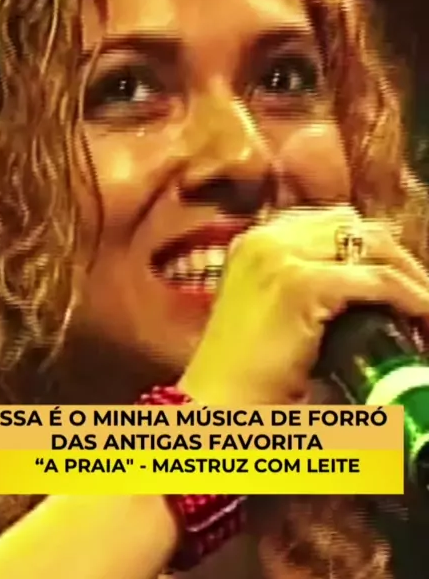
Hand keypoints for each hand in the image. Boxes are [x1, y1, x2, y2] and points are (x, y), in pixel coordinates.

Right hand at [179, 205, 428, 404]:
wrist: (218, 404)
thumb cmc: (247, 369)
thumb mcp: (273, 311)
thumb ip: (306, 284)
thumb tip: (363, 282)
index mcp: (255, 243)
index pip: (329, 222)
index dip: (367, 246)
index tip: (395, 273)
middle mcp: (264, 240)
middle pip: (352, 225)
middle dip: (391, 255)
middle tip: (417, 291)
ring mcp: (279, 257)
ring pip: (371, 247)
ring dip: (407, 275)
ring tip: (424, 307)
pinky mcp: (299, 284)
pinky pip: (376, 282)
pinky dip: (410, 298)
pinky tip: (422, 316)